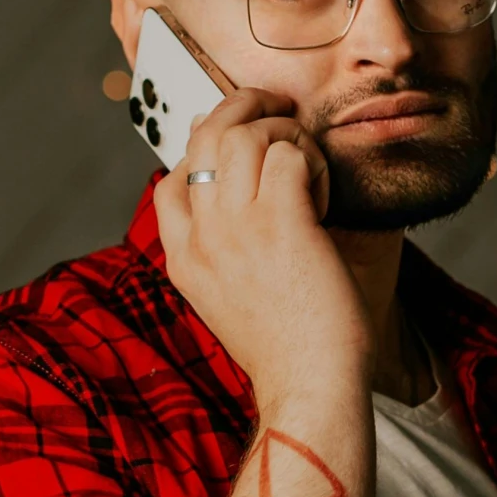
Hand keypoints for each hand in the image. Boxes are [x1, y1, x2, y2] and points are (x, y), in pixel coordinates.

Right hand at [154, 89, 371, 410]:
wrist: (308, 388)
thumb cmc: (284, 347)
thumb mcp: (229, 299)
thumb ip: (220, 248)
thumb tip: (225, 189)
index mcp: (182, 259)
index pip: (172, 179)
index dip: (207, 151)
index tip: (244, 153)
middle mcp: (202, 238)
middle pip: (205, 137)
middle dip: (244, 108)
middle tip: (280, 110)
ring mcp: (238, 229)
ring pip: (247, 136)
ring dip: (285, 134)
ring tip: (308, 163)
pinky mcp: (284, 225)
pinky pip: (291, 156)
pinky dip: (313, 160)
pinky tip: (324, 195)